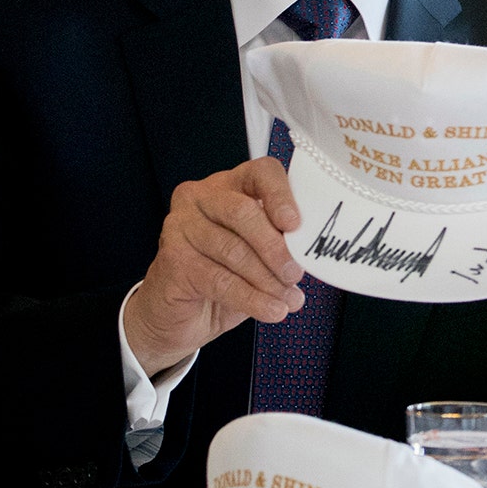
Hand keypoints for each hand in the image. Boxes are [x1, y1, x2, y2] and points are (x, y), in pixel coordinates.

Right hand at [124, 157, 304, 376]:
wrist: (178, 315)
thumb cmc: (226, 276)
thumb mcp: (260, 254)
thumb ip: (281, 241)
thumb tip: (314, 250)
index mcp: (231, 185)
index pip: (260, 172)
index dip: (281, 195)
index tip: (295, 225)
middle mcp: (200, 197)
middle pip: (243, 213)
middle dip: (275, 248)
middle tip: (296, 275)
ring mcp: (180, 226)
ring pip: (233, 250)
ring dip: (267, 280)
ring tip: (289, 301)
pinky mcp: (172, 259)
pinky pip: (219, 279)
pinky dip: (251, 298)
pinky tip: (271, 310)